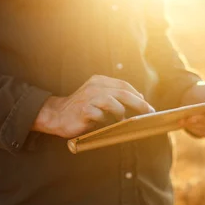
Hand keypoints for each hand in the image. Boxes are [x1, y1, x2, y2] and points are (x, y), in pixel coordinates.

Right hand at [33, 75, 154, 137]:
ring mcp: (88, 97)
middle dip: (139, 103)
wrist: (56, 115)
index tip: (148, 106)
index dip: (138, 96)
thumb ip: (115, 96)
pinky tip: (105, 124)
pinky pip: (100, 115)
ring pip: (113, 102)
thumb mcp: (98, 97)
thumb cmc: (81, 108)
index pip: (124, 85)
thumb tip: (140, 99)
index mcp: (99, 81)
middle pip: (123, 92)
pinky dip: (105, 120)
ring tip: (122, 120)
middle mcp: (94, 86)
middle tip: (148, 112)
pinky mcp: (82, 110)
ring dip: (121, 112)